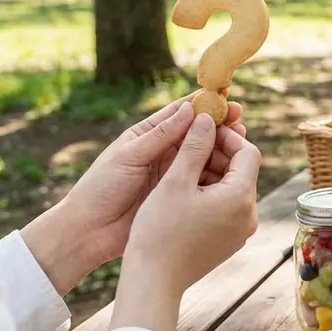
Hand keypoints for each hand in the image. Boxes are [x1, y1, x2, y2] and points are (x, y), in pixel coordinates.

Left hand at [21, 94, 244, 294]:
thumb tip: (190, 109)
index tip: (224, 99)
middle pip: (197, 135)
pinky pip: (202, 182)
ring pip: (203, 158)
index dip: (203, 106)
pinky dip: (218, 176)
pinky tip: (233, 173)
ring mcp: (172, 175)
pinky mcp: (178, 197)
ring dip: (222, 150)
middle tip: (240, 119)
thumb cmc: (101, 188)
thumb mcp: (129, 156)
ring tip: (242, 143)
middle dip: (219, 127)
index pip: (179, 114)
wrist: (90, 231)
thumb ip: (161, 135)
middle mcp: (162, 153)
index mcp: (146, 135)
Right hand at [110, 113, 260, 330]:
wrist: (153, 282)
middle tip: (190, 142)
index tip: (203, 128)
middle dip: (218, 152)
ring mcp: (240, 232)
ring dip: (212, 172)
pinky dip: (210, 193)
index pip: (248, 153)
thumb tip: (208, 118)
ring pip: (233, 189)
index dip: (227, 135)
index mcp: (241, 198)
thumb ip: (194, 146)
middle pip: (242, 171)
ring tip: (182, 165)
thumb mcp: (175, 181)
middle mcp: (249, 216)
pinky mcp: (228, 242)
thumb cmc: (160, 231)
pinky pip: (226, 208)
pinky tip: (183, 190)